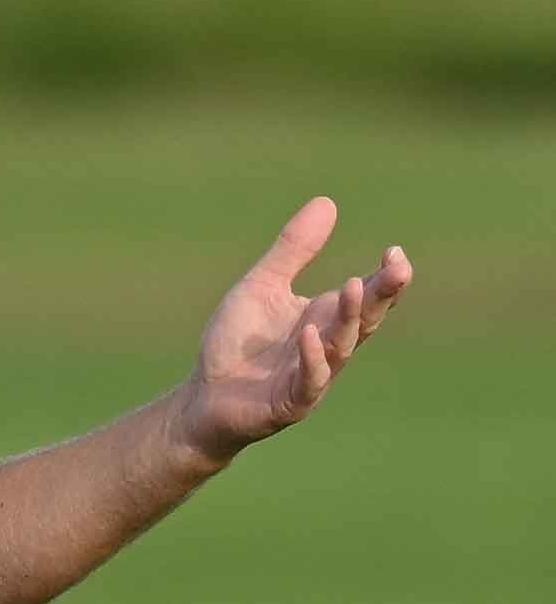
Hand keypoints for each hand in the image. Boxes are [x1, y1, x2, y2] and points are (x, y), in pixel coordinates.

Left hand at [175, 197, 412, 463]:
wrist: (205, 394)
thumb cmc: (238, 341)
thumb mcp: (264, 285)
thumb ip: (293, 250)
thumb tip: (327, 202)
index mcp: (325, 318)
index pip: (367, 297)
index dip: (385, 278)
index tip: (396, 253)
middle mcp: (328, 347)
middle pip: (365, 319)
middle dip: (382, 295)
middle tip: (398, 267)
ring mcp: (312, 376)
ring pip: (341, 347)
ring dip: (348, 319)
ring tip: (350, 286)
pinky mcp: (290, 401)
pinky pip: (308, 381)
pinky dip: (312, 358)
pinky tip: (309, 333)